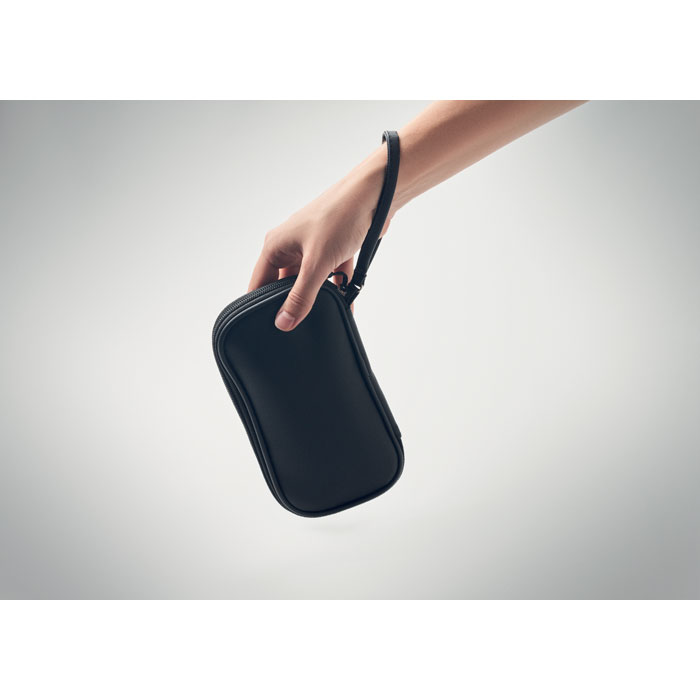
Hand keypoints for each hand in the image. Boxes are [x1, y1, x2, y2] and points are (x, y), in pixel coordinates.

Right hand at [248, 147, 389, 330]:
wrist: (376, 193)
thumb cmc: (340, 216)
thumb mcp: (317, 263)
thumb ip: (301, 296)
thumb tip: (283, 322)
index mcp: (276, 245)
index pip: (259, 283)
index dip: (261, 306)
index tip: (270, 329)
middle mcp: (291, 246)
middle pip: (285, 285)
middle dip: (294, 303)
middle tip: (300, 326)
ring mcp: (313, 247)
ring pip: (310, 282)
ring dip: (319, 297)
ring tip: (325, 315)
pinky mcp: (334, 248)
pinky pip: (332, 276)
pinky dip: (338, 289)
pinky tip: (346, 306)